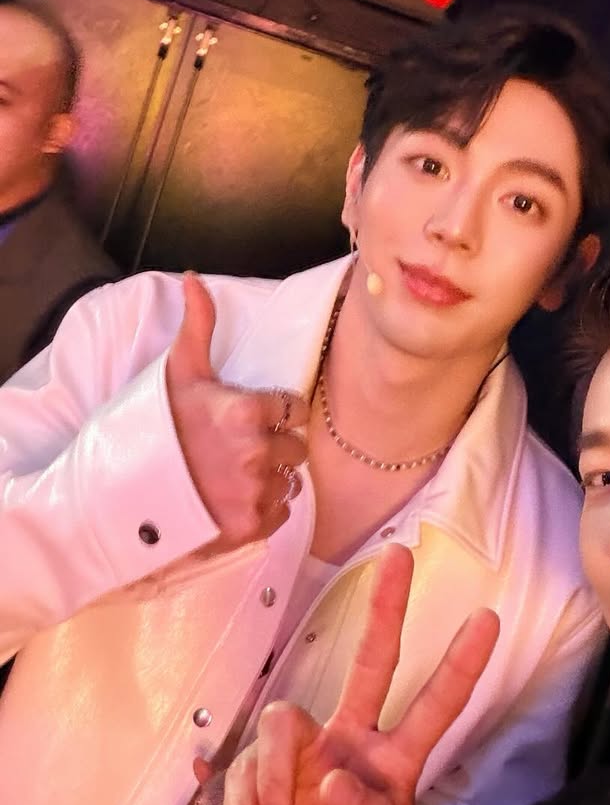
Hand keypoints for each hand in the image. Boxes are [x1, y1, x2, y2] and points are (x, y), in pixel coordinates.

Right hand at [166, 272, 308, 546]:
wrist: (118, 493)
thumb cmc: (152, 427)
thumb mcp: (177, 371)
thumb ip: (198, 323)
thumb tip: (193, 276)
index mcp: (247, 411)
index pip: (295, 410)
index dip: (276, 414)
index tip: (252, 420)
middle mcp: (257, 452)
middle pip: (297, 449)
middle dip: (276, 448)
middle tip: (241, 450)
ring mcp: (253, 493)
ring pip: (289, 483)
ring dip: (269, 480)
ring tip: (232, 477)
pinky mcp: (248, 528)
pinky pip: (279, 515)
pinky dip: (263, 510)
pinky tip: (231, 501)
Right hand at [222, 545, 499, 804]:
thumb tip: (335, 780)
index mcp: (395, 761)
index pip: (435, 708)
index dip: (460, 665)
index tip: (487, 618)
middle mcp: (354, 738)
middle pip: (372, 662)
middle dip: (387, 608)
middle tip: (398, 555)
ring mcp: (306, 748)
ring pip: (282, 724)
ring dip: (270, 781)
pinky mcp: (258, 766)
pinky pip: (242, 771)